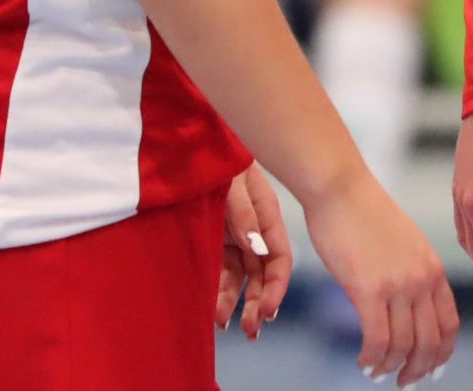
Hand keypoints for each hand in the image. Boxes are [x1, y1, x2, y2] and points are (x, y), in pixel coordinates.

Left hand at [217, 162, 292, 339]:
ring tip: (225, 324)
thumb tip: (256, 249)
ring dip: (236, 301)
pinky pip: (219, 269)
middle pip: (261, 273)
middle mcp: (254, 230)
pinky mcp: (215, 237)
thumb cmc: (218, 158)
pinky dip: (218, 290)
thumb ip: (243, 216)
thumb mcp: (232, 184)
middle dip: (257, 303)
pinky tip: (213, 309)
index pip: (279, 259)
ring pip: (240, 276)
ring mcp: (235, 234)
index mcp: (268, 215)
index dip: (276, 287)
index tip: (267, 311)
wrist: (193, 142)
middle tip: (249, 331)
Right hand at [301, 165, 457, 384]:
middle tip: (404, 382)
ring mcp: (398, 285)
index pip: (450, 324)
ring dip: (391, 368)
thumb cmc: (364, 214)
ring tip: (377, 373)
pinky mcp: (369, 289)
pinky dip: (372, 359)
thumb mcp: (403, 245)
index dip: (442, 354)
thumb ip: (411, 274)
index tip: (432, 371)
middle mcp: (423, 279)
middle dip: (419, 370)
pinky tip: (363, 362)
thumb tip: (406, 306)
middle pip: (431, 342)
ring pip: (404, 346)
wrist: (341, 189)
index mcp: (434, 268)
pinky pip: (377, 340)